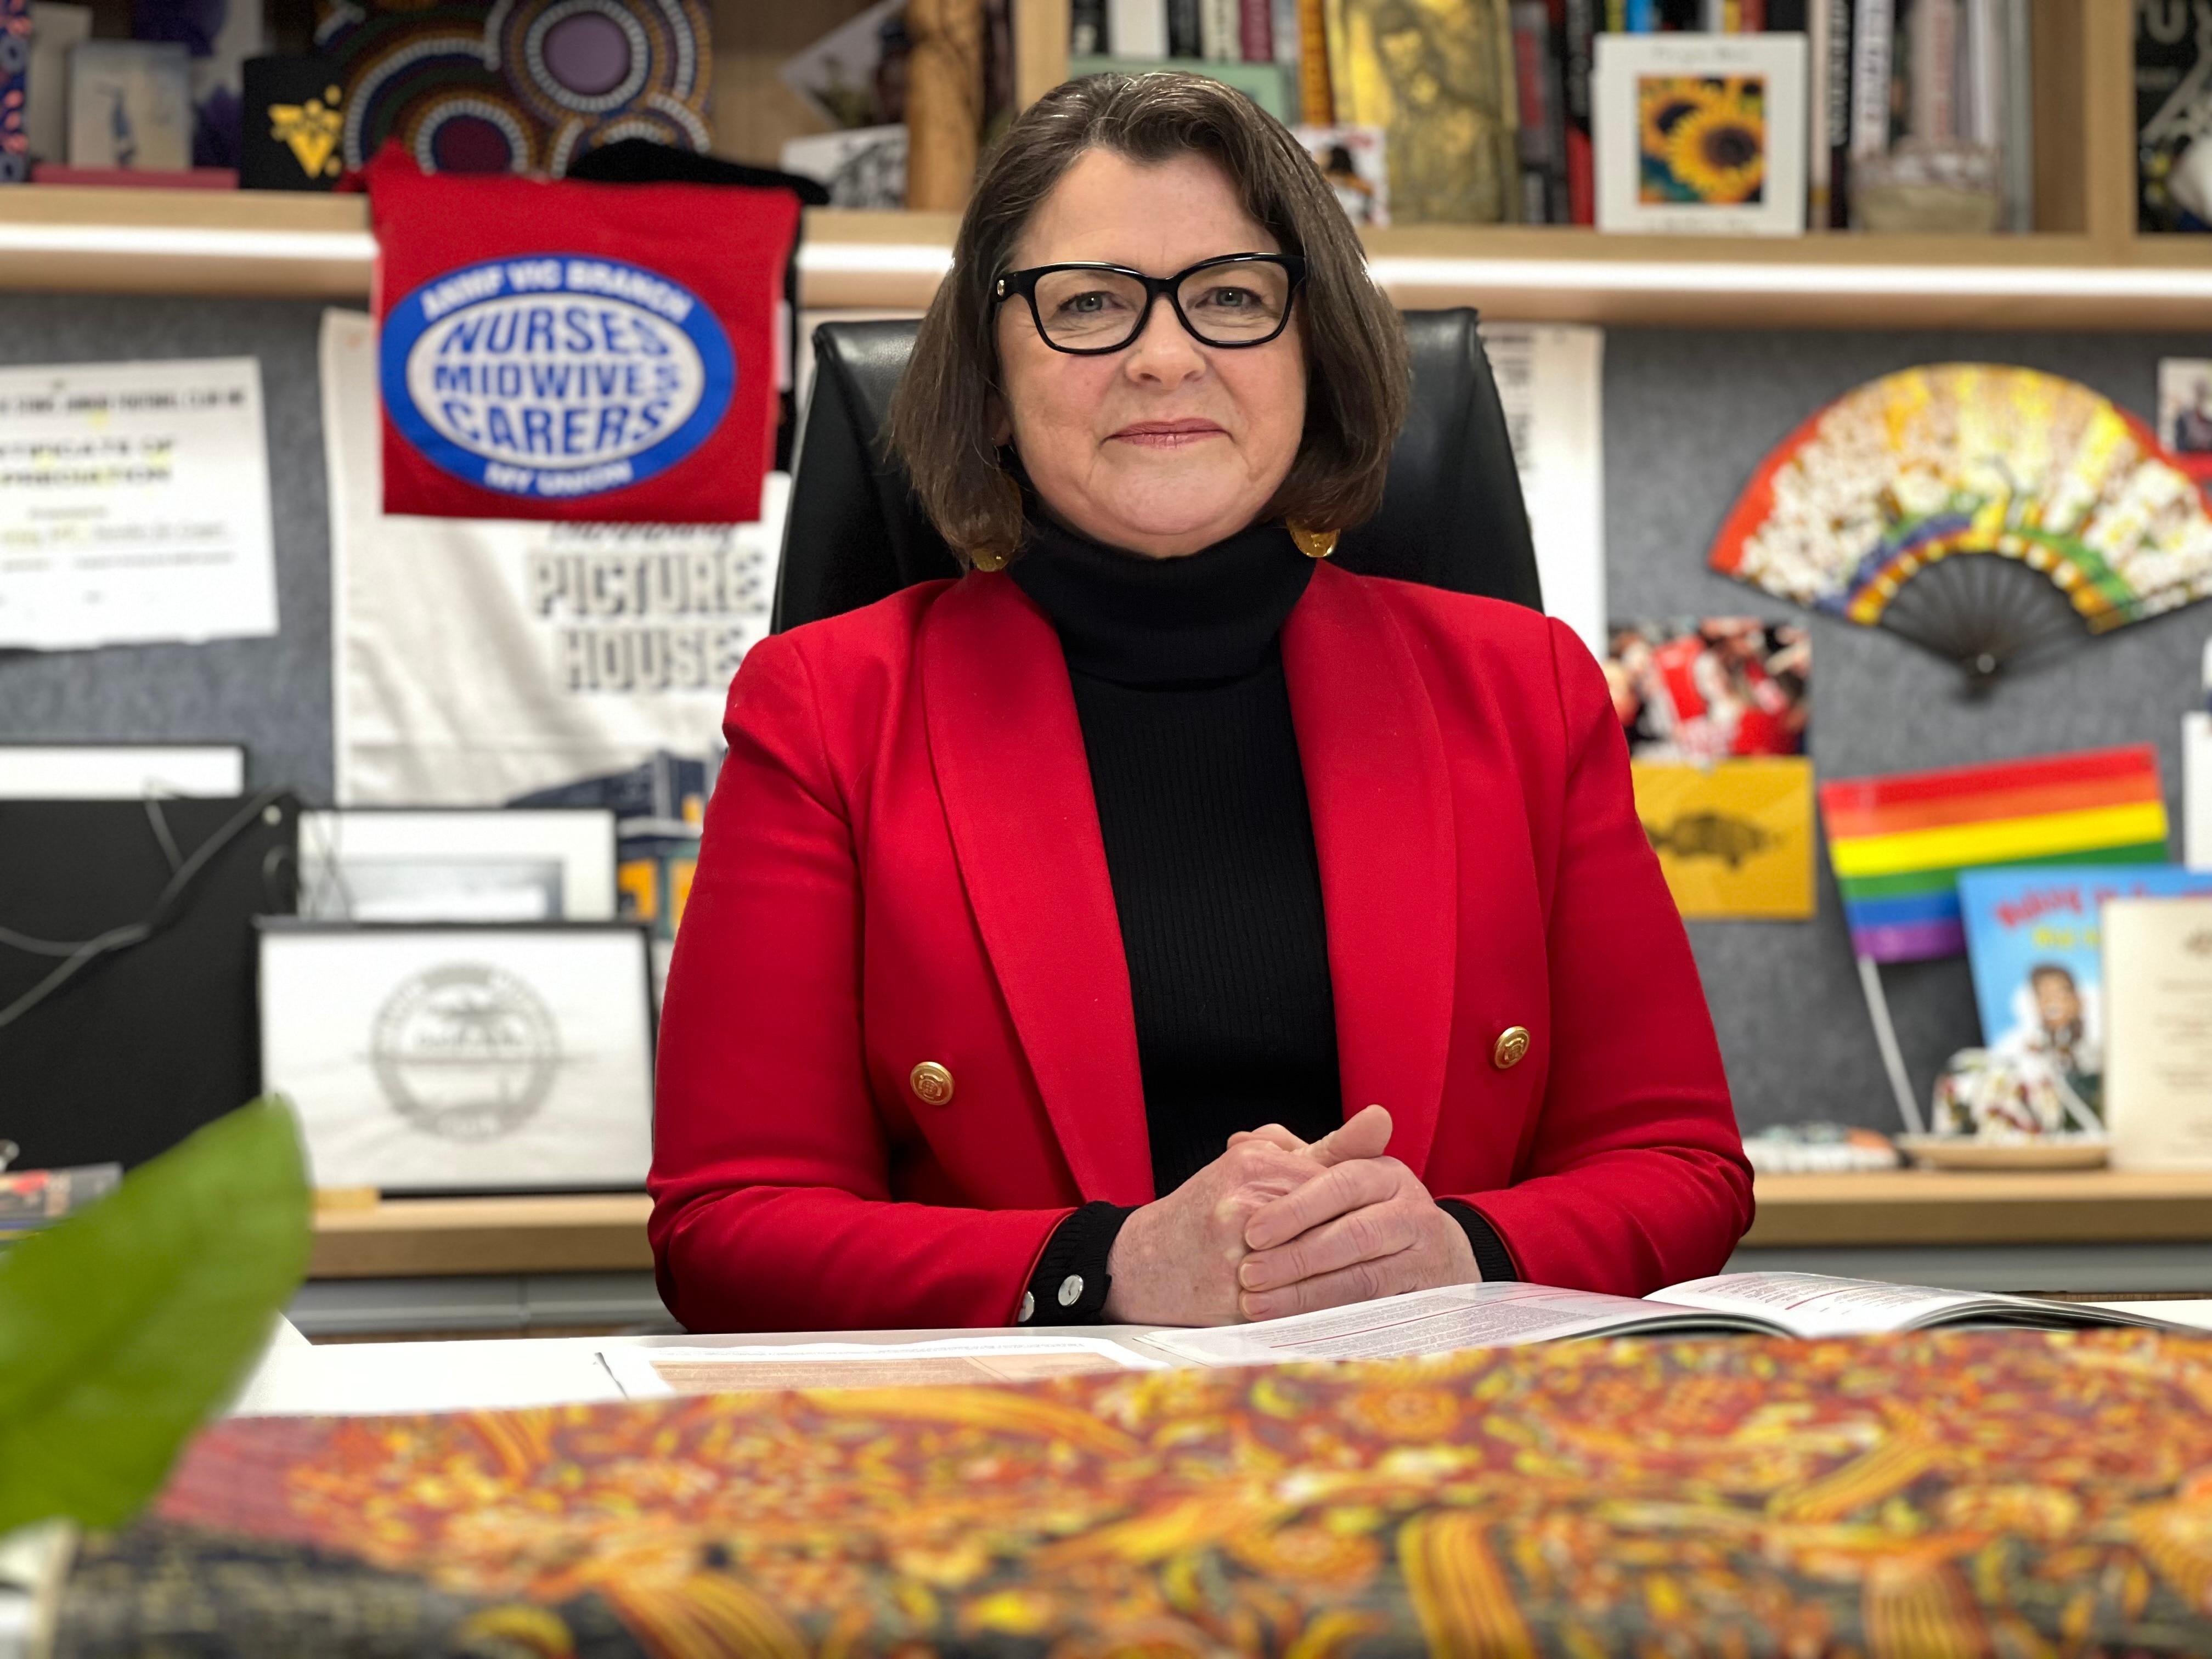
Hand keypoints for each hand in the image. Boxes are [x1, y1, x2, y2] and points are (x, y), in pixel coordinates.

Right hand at [1101, 1109, 1394, 1325]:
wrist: (1145, 1264)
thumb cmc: (1207, 1212)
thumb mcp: (1258, 1166)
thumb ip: (1323, 1148)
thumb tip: (1381, 1120)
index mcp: (1254, 1164)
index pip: (1334, 1182)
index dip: (1356, 1206)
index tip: (1370, 1219)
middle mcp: (1244, 1203)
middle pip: (1330, 1224)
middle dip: (1353, 1242)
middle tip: (1373, 1253)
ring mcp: (1239, 1252)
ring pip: (1318, 1265)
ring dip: (1341, 1275)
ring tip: (1356, 1278)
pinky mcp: (1237, 1296)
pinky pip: (1297, 1303)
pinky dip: (1317, 1305)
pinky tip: (1330, 1304)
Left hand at [1235, 1105, 1478, 1320]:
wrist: (1441, 1257)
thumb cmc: (1371, 1212)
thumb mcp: (1343, 1179)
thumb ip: (1295, 1160)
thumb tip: (1239, 1140)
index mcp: (1384, 1174)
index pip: (1340, 1183)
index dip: (1295, 1209)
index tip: (1253, 1232)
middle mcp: (1411, 1210)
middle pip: (1353, 1235)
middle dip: (1295, 1258)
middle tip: (1249, 1275)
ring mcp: (1425, 1256)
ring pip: (1363, 1279)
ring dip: (1307, 1295)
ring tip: (1259, 1305)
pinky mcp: (1430, 1299)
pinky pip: (1376, 1314)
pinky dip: (1333, 1321)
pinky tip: (1296, 1328)